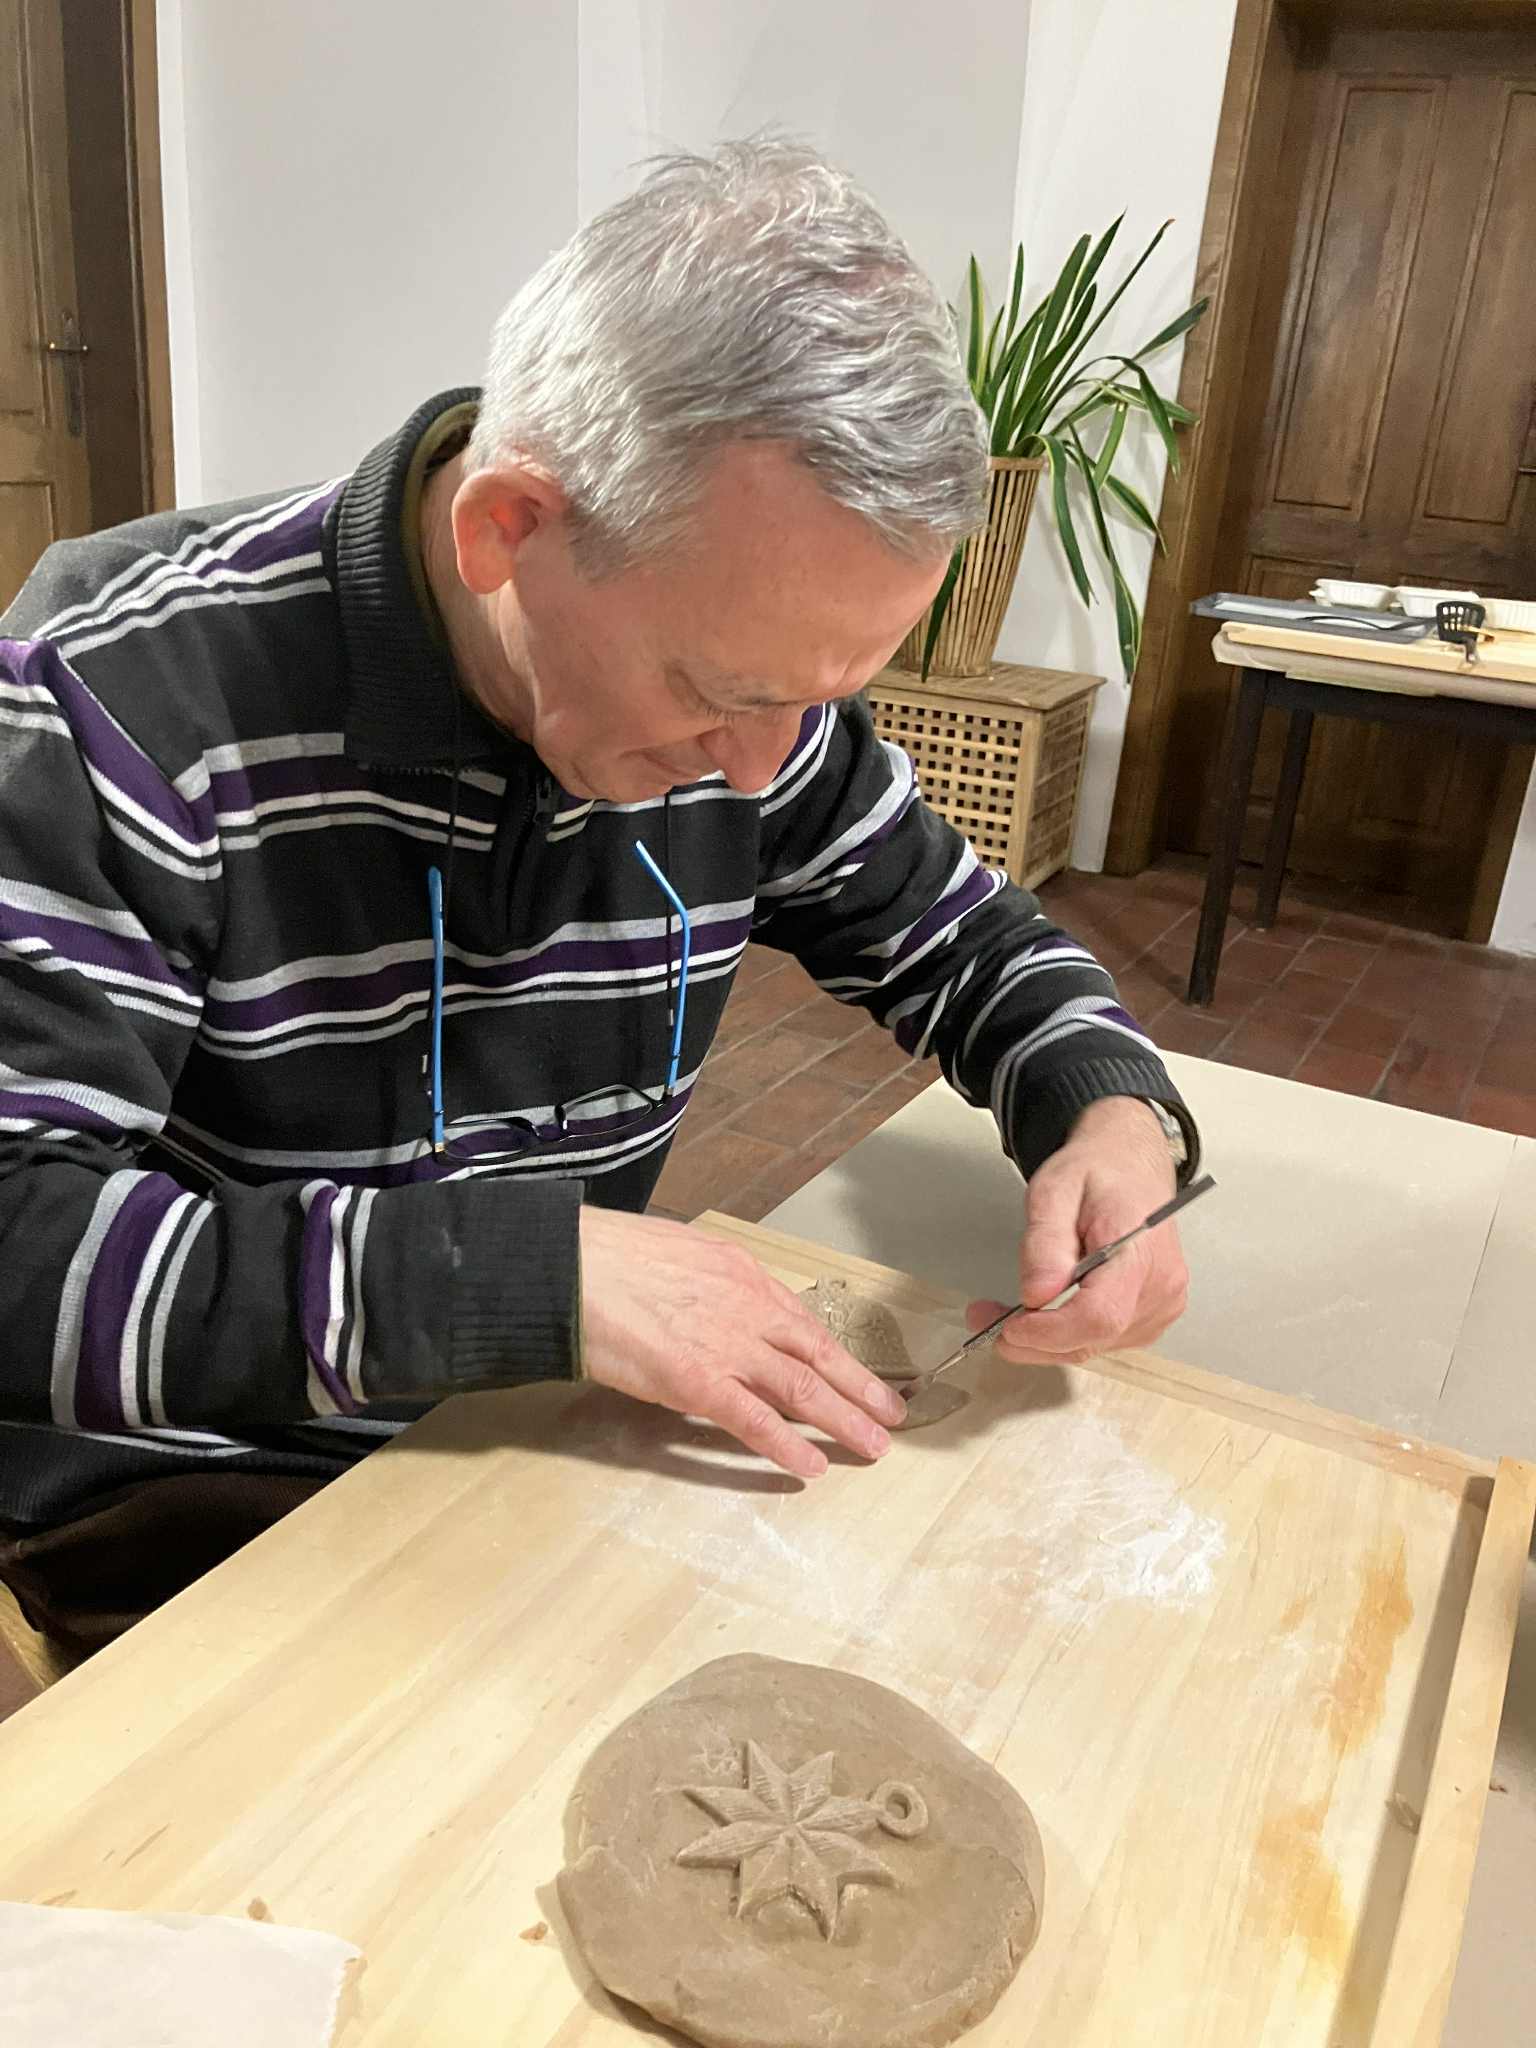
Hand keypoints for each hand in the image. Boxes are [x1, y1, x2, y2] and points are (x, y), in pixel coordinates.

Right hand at [578, 1208, 907, 1477]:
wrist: (568, 1265)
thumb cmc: (607, 1257)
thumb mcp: (676, 1254)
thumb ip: (705, 1284)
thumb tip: (713, 1305)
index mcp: (739, 1273)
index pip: (800, 1320)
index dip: (835, 1353)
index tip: (859, 1373)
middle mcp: (744, 1307)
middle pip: (816, 1353)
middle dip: (859, 1387)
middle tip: (891, 1414)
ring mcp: (724, 1344)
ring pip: (800, 1386)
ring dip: (842, 1419)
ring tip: (873, 1446)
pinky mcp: (695, 1380)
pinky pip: (751, 1419)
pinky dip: (785, 1445)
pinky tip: (811, 1466)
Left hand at [967, 1097, 1187, 1365]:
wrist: (1130, 1167)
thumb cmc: (1098, 1173)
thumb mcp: (1054, 1191)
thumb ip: (1045, 1243)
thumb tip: (1036, 1295)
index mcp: (1139, 1250)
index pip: (1100, 1316)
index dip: (1050, 1331)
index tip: (1009, 1326)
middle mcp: (1159, 1286)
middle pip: (1092, 1339)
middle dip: (1032, 1339)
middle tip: (984, 1318)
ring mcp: (1160, 1305)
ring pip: (1092, 1346)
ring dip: (1043, 1341)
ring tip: (1006, 1313)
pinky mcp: (1151, 1316)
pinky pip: (1101, 1341)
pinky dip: (1064, 1336)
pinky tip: (1044, 1313)